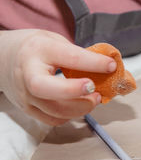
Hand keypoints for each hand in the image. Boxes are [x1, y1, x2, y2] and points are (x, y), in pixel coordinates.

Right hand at [0, 29, 116, 124]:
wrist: (3, 58)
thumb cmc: (35, 48)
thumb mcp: (55, 40)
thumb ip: (78, 53)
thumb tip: (107, 67)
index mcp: (39, 50)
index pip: (69, 57)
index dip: (94, 63)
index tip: (111, 66)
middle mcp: (28, 73)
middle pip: (45, 88)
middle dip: (74, 91)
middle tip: (94, 89)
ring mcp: (25, 94)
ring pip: (53, 110)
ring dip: (80, 108)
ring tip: (94, 98)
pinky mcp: (27, 109)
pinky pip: (52, 120)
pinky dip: (70, 115)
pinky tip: (79, 105)